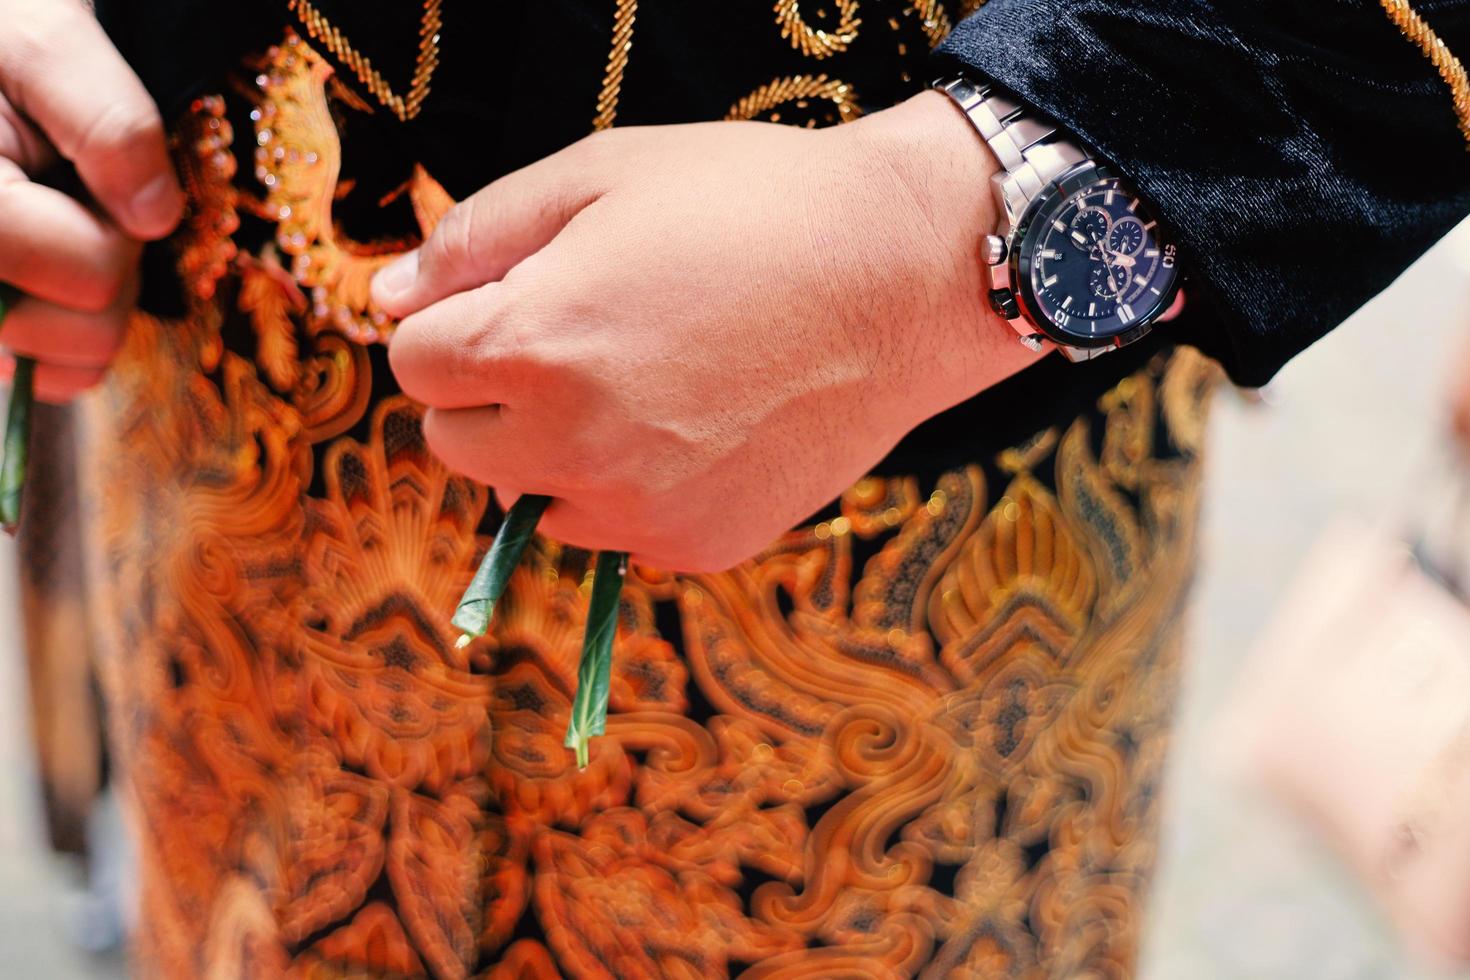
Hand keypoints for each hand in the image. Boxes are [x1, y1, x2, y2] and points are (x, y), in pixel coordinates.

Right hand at [0, 0, 182, 400]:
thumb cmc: (1, 33)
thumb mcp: (48, 37)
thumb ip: (107, 120)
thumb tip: (152, 217)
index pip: (86, 272)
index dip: (112, 230)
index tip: (82, 171)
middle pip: (82, 330)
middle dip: (106, 264)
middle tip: (74, 194)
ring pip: (72, 361)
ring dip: (91, 293)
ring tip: (57, 217)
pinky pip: (57, 376)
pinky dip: (75, 328)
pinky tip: (52, 263)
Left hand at [375, 92, 1038, 571]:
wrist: (902, 276)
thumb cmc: (751, 205)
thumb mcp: (599, 174)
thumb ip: (473, 238)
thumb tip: (388, 297)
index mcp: (528, 348)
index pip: (412, 364)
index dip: (454, 320)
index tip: (513, 295)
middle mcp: (571, 448)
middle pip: (453, 443)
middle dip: (488, 391)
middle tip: (571, 338)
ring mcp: (637, 510)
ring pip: (531, 498)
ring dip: (552, 451)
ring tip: (639, 385)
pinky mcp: (698, 546)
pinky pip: (615, 533)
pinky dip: (627, 491)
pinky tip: (692, 428)